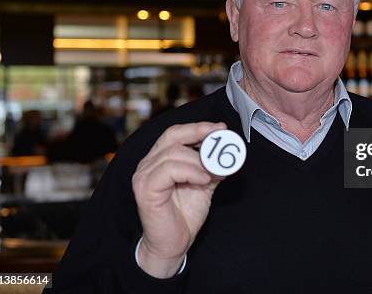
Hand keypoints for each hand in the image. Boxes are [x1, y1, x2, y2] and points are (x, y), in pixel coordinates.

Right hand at [132, 121, 226, 277]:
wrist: (173, 244)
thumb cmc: (184, 214)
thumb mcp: (204, 183)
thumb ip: (212, 166)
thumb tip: (228, 151)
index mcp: (160, 159)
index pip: (176, 133)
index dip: (198, 128)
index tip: (221, 128)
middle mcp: (148, 164)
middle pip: (173, 136)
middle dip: (199, 133)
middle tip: (220, 138)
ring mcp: (144, 175)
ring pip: (173, 153)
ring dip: (200, 159)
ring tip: (214, 171)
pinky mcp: (145, 189)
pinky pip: (169, 170)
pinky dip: (191, 171)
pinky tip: (204, 179)